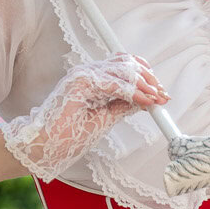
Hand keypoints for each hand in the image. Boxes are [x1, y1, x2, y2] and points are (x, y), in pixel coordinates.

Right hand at [2, 56, 167, 178]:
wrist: (46, 145)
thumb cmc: (70, 134)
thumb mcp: (106, 119)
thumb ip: (123, 106)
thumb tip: (146, 101)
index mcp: (94, 78)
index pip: (124, 66)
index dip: (146, 76)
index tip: (161, 94)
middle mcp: (89, 72)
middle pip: (126, 63)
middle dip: (149, 79)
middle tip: (163, 96)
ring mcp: (83, 74)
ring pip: (122, 69)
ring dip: (144, 84)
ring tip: (156, 98)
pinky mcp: (79, 82)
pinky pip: (112, 83)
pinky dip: (132, 91)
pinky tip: (145, 101)